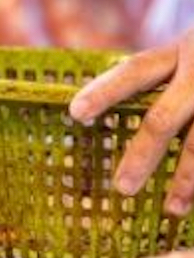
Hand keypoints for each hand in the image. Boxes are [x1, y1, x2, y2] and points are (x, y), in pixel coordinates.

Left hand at [70, 30, 193, 215]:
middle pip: (165, 117)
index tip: (75, 112)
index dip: (105, 90)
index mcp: (184, 49)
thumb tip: (103, 101)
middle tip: (121, 188)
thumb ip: (167, 70)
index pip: (135, 70)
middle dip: (141, 155)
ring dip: (187, 179)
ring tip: (170, 208)